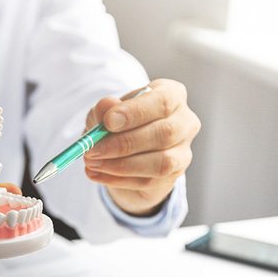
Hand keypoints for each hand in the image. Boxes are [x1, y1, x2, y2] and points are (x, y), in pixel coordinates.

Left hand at [84, 79, 199, 216]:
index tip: (108, 122)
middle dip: (124, 143)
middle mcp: (185, 122)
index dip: (135, 112)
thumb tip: (106, 106)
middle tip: (93, 149)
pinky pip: (148, 181)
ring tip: (92, 163)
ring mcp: (183, 151)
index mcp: (172, 95)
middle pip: (164, 133)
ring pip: (160, 162)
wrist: (129, 153)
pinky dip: (118, 179)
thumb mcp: (107, 112)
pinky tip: (97, 174)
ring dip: (121, 165)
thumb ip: (105, 109)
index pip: (162, 101)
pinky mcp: (173, 176)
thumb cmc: (121, 124)